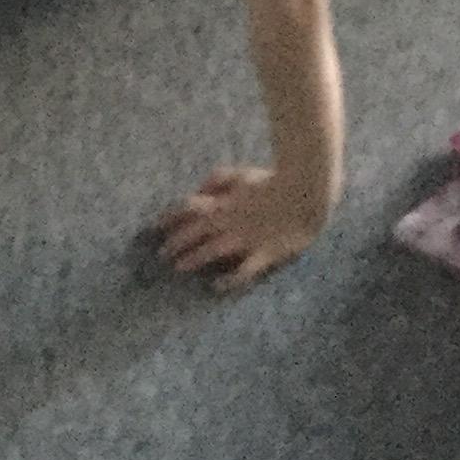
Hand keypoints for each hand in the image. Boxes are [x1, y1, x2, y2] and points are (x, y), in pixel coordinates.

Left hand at [152, 164, 328, 291]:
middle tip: (161, 253)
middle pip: (194, 232)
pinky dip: (229, 280)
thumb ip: (217, 179)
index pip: (188, 209)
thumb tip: (199, 190)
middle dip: (175, 242)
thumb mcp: (241, 173)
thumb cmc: (272, 181)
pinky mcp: (263, 254)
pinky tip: (216, 287)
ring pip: (211, 251)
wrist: (305, 194)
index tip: (155, 227)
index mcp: (223, 201)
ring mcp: (245, 239)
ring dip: (192, 258)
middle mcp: (229, 221)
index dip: (170, 218)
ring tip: (177, 267)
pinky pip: (243, 271)